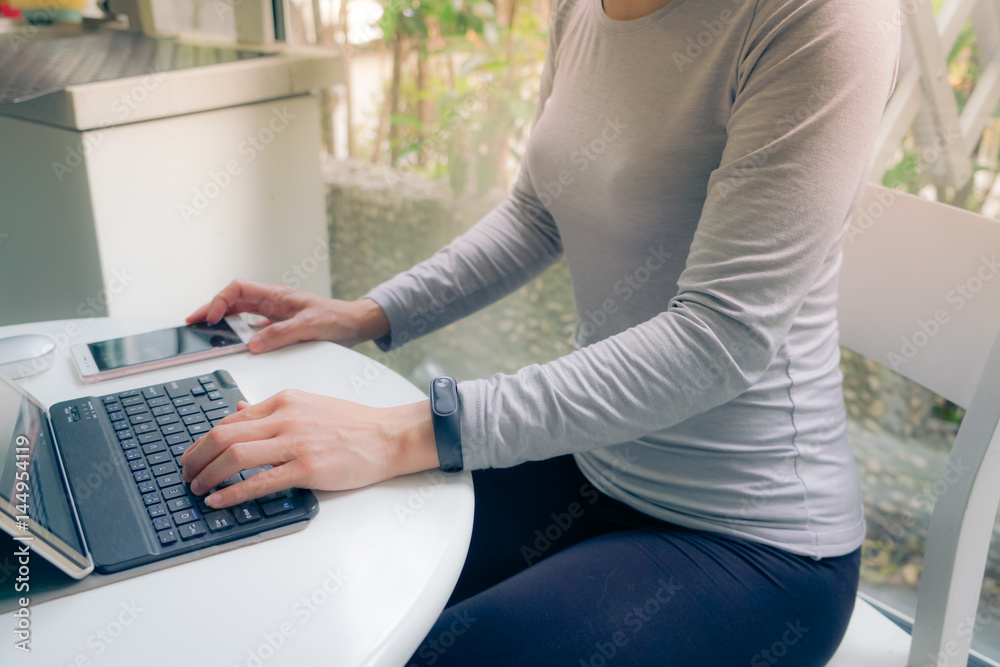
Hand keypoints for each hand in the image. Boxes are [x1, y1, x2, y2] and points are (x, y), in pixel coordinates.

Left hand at [179, 390, 438, 507]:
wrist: (389, 435)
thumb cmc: (354, 424)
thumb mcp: (308, 404)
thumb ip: (273, 409)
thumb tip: (240, 408)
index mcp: (284, 401)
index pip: (231, 419)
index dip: (204, 440)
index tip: (194, 455)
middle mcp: (285, 417)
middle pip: (224, 435)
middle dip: (196, 457)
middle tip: (185, 474)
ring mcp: (296, 442)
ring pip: (235, 455)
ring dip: (208, 475)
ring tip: (197, 489)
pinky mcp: (308, 468)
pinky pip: (260, 481)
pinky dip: (233, 493)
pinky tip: (219, 501)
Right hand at [186, 279, 389, 352]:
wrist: (355, 324)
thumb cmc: (336, 319)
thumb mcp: (308, 327)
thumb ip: (280, 334)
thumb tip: (252, 344)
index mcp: (276, 295)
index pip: (238, 289)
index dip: (220, 301)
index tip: (211, 317)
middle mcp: (273, 301)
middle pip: (233, 299)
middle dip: (212, 308)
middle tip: (193, 322)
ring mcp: (275, 313)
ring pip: (241, 311)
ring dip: (222, 318)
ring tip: (204, 329)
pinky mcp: (280, 324)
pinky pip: (252, 324)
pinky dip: (238, 330)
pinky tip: (232, 340)